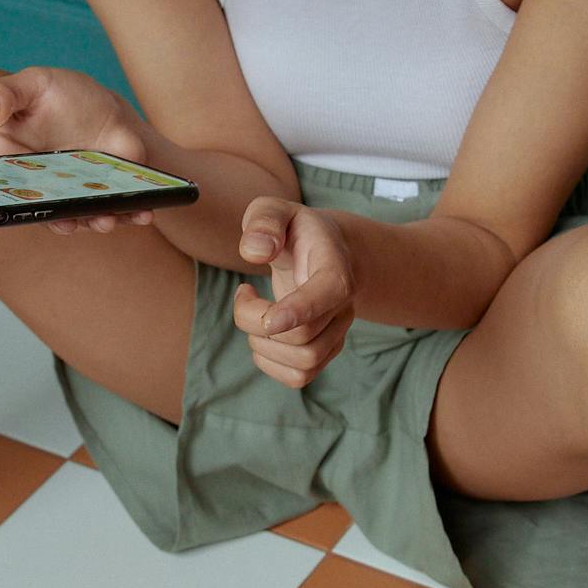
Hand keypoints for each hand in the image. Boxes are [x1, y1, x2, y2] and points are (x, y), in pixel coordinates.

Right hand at [0, 66, 154, 234]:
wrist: (104, 108)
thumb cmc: (57, 95)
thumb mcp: (32, 84)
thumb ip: (3, 93)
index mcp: (1, 160)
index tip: (4, 204)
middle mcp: (29, 187)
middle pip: (32, 212)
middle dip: (50, 219)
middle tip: (66, 220)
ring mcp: (64, 199)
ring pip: (74, 219)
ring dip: (91, 222)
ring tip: (106, 219)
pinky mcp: (94, 202)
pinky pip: (108, 214)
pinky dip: (125, 216)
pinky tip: (141, 213)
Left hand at [233, 199, 354, 386]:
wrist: (323, 250)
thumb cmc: (293, 231)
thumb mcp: (274, 210)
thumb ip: (264, 221)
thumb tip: (254, 252)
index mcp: (335, 267)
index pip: (329, 293)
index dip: (299, 311)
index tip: (268, 318)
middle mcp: (344, 305)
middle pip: (303, 337)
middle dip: (256, 323)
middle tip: (244, 294)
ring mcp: (337, 331)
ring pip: (304, 363)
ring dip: (263, 347)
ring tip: (253, 317)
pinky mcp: (326, 349)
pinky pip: (300, 377)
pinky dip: (270, 365)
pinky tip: (261, 337)